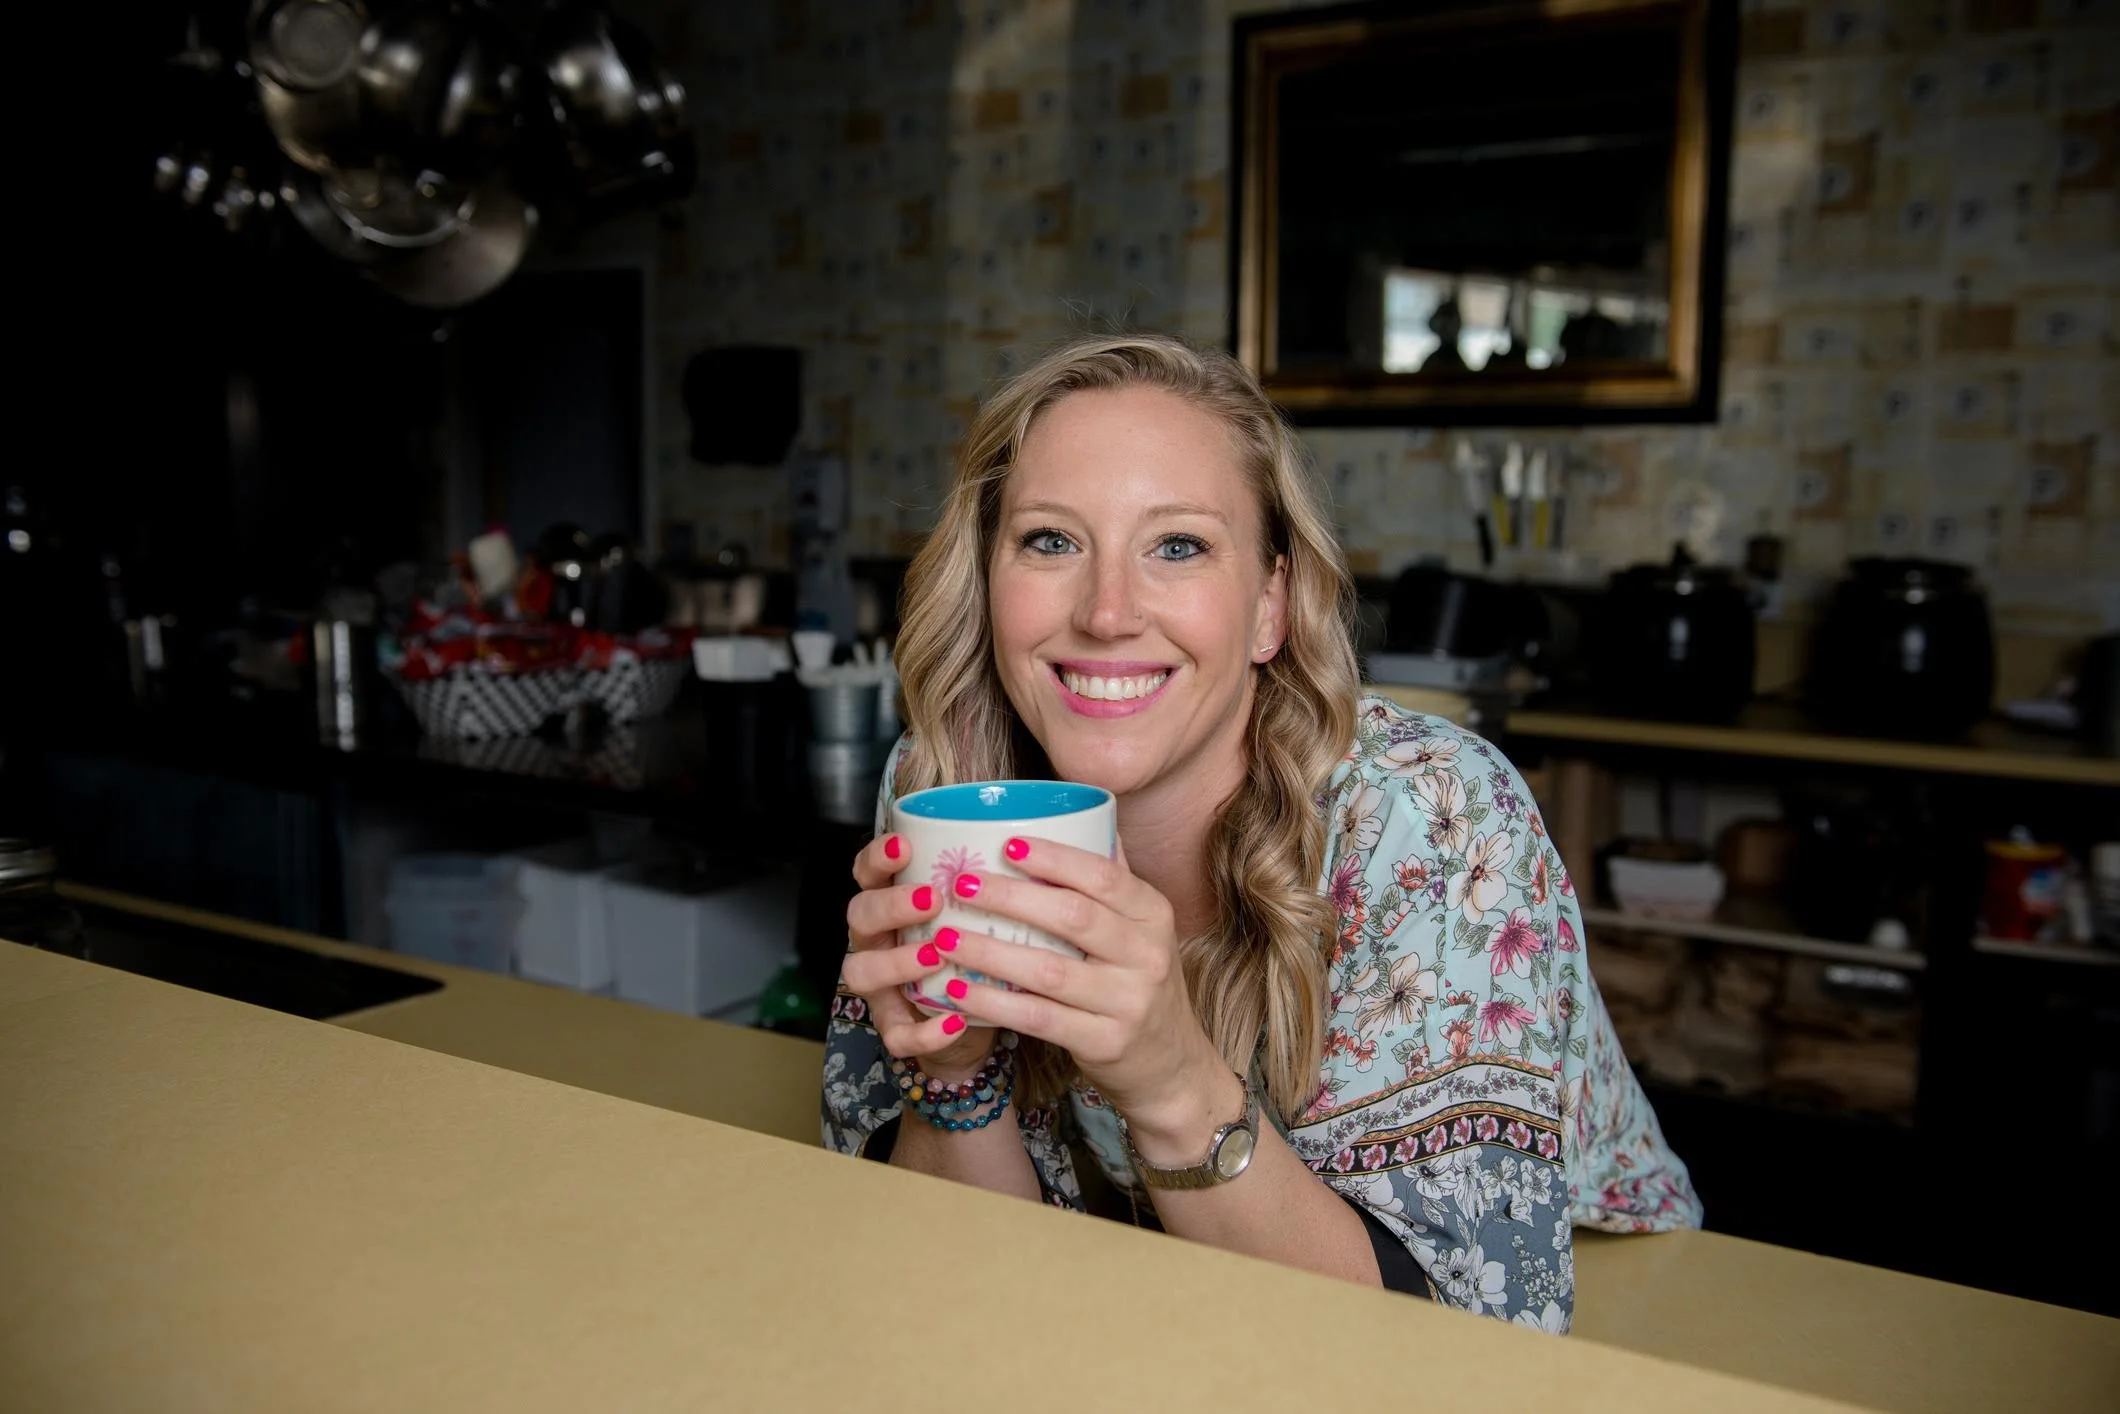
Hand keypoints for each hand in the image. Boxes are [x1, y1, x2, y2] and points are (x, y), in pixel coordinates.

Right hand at [839, 833, 997, 1080]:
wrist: (978, 1021)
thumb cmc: (980, 951)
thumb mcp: (981, 913)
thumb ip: (991, 884)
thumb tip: (1038, 846)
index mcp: (894, 904)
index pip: (869, 871)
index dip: (878, 857)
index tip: (905, 844)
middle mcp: (878, 940)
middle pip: (861, 914)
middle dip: (892, 904)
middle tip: (933, 899)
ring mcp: (881, 986)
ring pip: (862, 971)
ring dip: (896, 962)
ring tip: (936, 956)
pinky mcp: (896, 1028)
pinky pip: (896, 1033)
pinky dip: (924, 1030)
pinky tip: (955, 1021)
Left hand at [935, 836, 1226, 1141]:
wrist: (1174, 1066)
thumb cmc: (1141, 986)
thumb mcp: (1143, 932)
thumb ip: (1113, 882)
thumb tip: (1083, 816)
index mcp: (1153, 915)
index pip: (1104, 876)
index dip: (1054, 858)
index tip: (1007, 844)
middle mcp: (1148, 955)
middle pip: (1073, 916)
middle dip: (1011, 897)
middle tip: (960, 885)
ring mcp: (1128, 1002)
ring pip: (1049, 970)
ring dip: (990, 952)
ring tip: (945, 938)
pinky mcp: (1106, 1043)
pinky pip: (1039, 1018)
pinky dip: (993, 1003)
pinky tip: (957, 992)